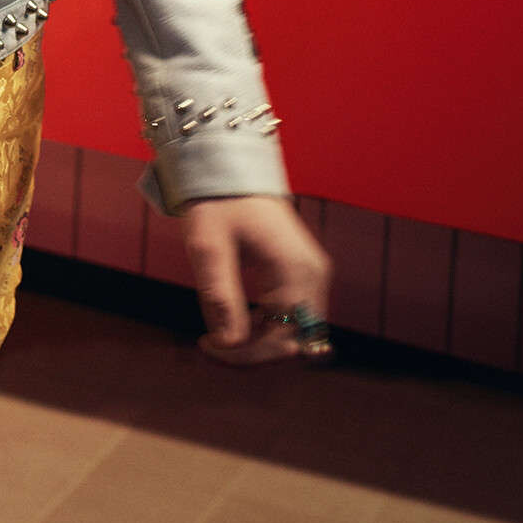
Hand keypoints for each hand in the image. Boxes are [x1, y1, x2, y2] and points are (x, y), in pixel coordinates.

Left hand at [185, 194, 333, 364]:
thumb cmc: (216, 203)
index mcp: (296, 271)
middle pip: (295, 339)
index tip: (208, 348)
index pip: (284, 338)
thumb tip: (229, 345)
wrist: (230, 168)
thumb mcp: (209, 249)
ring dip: (258, 341)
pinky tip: (233, 320)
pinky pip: (290, 314)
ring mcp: (311, 275)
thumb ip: (221, 297)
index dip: (248, 354)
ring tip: (215, 336)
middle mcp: (314, 276)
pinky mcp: (302, 274)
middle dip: (253, 352)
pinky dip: (264, 325)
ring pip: (294, 330)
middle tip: (209, 346)